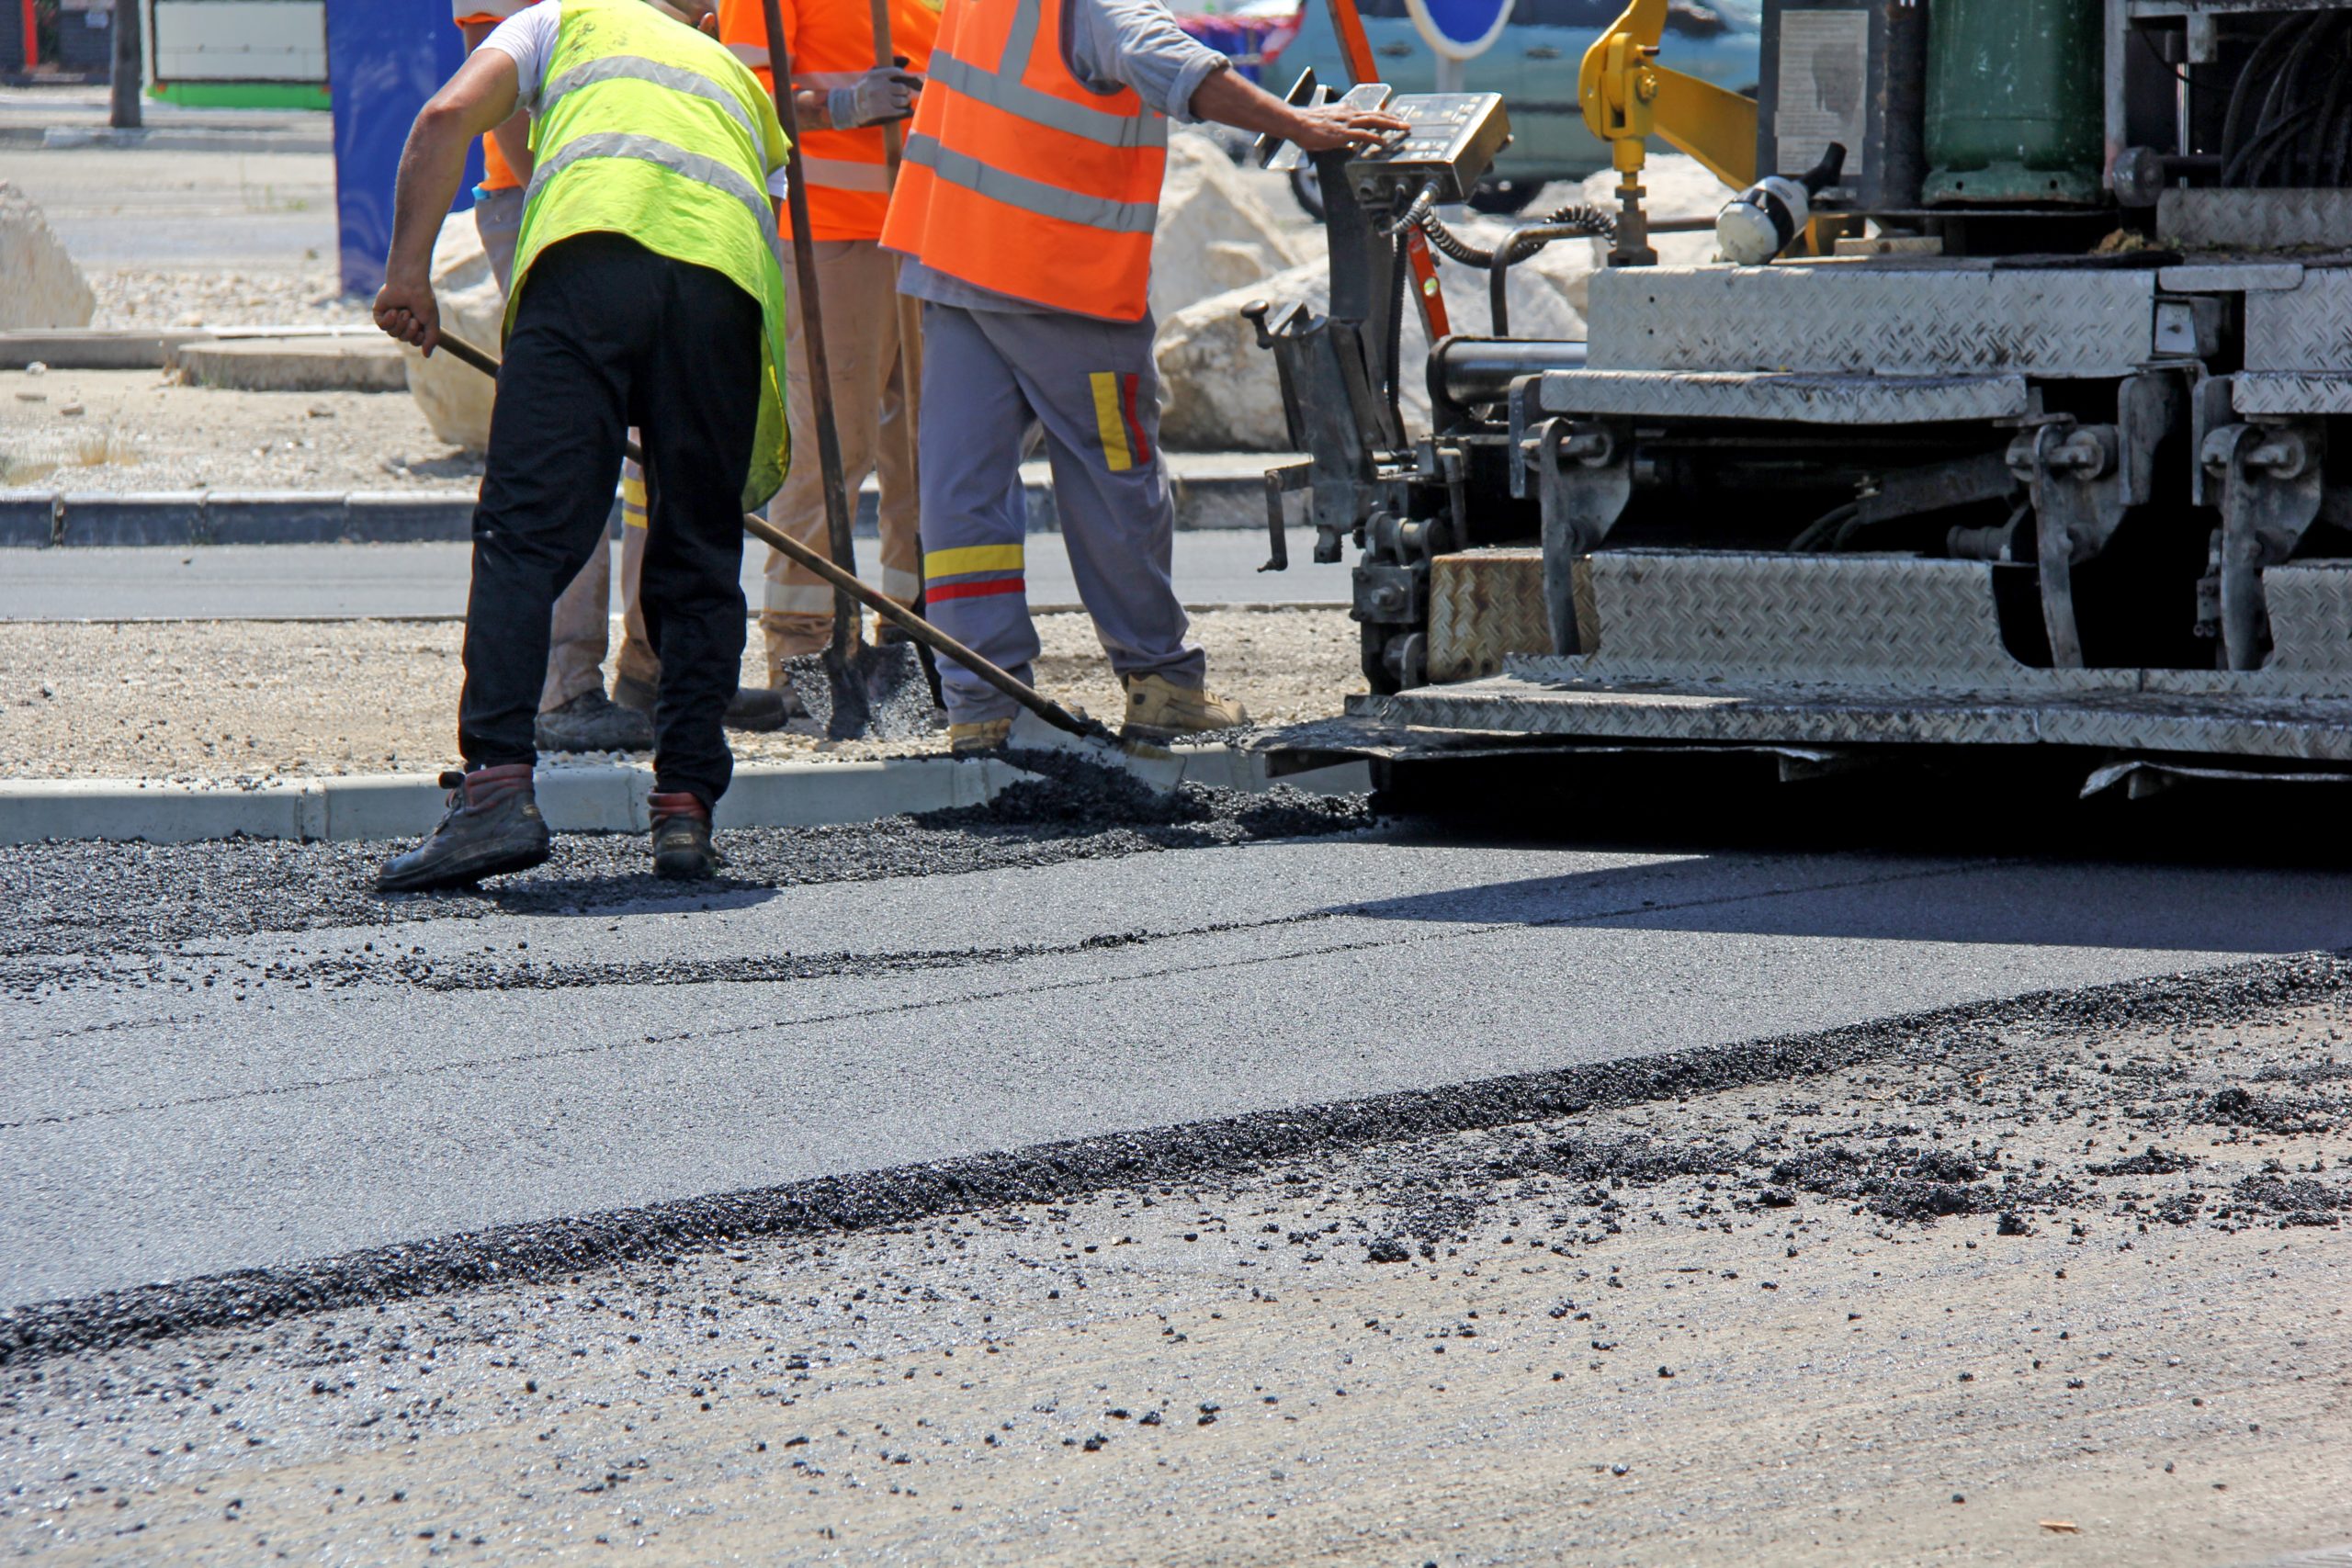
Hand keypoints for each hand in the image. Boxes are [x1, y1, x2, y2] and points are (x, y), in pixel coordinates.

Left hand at [373, 271, 440, 355]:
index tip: (421, 326)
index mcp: (416, 324)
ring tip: (403, 310)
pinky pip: (382, 326)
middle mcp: (403, 322)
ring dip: (400, 323)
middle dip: (409, 329)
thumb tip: (426, 356)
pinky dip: (389, 320)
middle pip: (403, 339)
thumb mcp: (432, 322)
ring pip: (393, 333)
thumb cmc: (423, 299)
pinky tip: (393, 310)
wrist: (410, 282)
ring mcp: (391, 318)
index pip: (415, 341)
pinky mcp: (380, 313)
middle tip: (412, 316)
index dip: (418, 337)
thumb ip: (431, 339)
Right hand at [827, 67, 923, 128]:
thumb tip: (907, 59)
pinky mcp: (883, 111)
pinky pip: (901, 111)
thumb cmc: (864, 89)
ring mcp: (881, 100)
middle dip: (904, 91)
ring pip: (904, 100)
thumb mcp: (871, 74)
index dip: (905, 77)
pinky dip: (903, 111)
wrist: (849, 106)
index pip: (897, 72)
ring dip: (904, 102)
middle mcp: (879, 86)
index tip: (909, 80)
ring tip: (900, 102)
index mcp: (877, 75)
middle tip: (902, 94)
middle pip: (903, 88)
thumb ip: (888, 67)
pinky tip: (900, 110)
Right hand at [1286, 105, 1408, 153]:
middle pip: (1376, 114)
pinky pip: (1363, 135)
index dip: (1382, 116)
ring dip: (1390, 125)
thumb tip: (1347, 140)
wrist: (1296, 122)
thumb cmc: (1307, 125)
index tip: (1393, 119)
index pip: (1368, 113)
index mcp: (1345, 111)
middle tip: (1406, 123)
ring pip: (1374, 121)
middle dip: (1393, 118)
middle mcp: (1349, 113)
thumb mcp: (1327, 124)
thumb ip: (1339, 128)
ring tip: (1402, 129)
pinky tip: (1383, 143)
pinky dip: (1375, 138)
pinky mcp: (1343, 133)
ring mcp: (1347, 122)